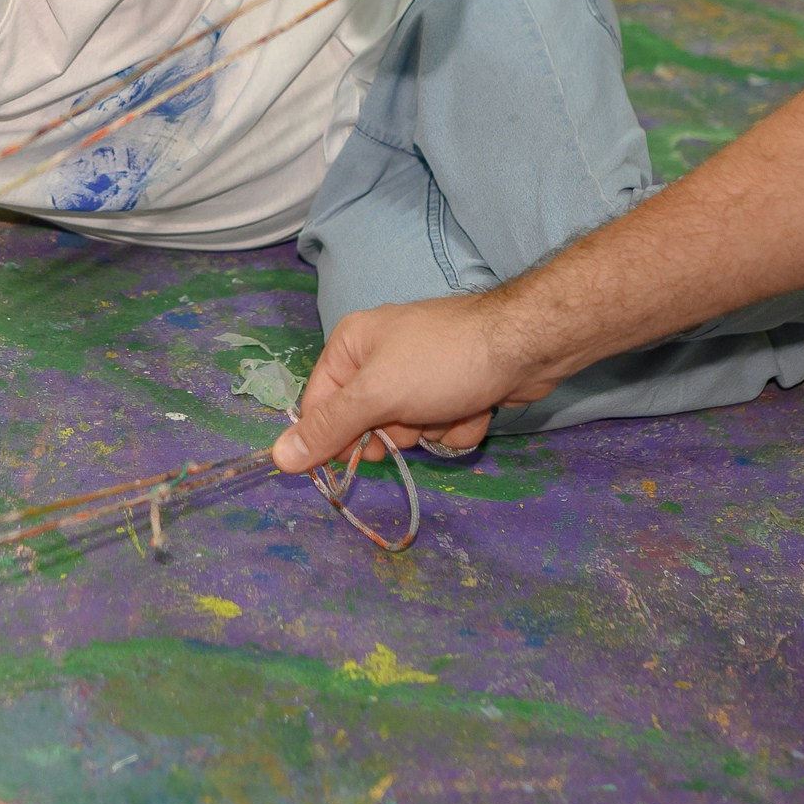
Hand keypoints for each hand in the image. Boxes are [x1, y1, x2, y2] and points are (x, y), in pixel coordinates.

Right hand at [269, 290, 557, 471]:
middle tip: (415, 416)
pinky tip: (477, 405)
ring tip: (454, 403)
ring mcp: (419, 374)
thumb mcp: (377, 395)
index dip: (338, 437)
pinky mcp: (452, 389)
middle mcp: (380, 357)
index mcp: (351, 346)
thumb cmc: (443, 362)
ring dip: (432, 430)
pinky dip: (459, 424)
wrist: (526, 345)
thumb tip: (277, 458)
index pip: (320, 406)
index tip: (364, 454)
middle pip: (366, 424)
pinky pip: (439, 427)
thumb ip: (329, 428)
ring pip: (407, 431)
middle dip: (397, 431)